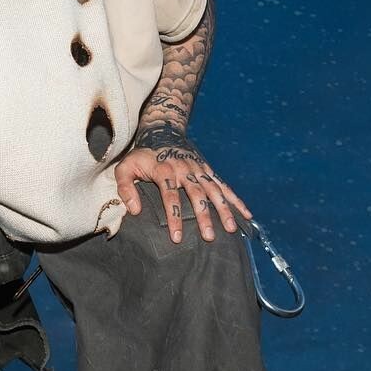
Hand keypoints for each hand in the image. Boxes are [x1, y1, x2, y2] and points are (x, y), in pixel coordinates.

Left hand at [114, 143, 250, 244]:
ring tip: (230, 229)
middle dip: (203, 216)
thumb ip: (125, 187)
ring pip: (213, 190)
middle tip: (208, 237)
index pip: (170, 195)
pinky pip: (223, 185)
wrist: (161, 133)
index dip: (174, 216)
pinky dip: (235, 199)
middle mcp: (184, 169)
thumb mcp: (125, 167)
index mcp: (164, 170)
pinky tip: (246, 214)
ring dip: (223, 209)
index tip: (177, 237)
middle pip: (196, 194)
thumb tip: (134, 210)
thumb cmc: (142, 156)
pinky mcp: (207, 170)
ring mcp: (198, 169)